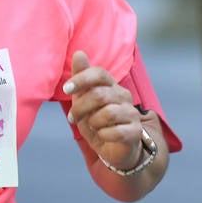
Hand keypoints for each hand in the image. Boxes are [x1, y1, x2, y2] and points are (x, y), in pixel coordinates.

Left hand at [65, 51, 144, 171]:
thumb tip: (79, 53)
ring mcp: (132, 113)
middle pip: (100, 94)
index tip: (66, 89)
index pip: (100, 73)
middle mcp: (124, 96)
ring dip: (93, 122)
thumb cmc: (97, 122)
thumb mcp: (84, 101)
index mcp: (111, 86)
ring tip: (92, 127)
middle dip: (81, 107)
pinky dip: (104, 135)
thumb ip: (82, 78)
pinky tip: (103, 136)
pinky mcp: (136, 131)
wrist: (113, 149)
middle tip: (73, 117)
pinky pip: (116, 131)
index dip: (82, 79)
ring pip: (108, 113)